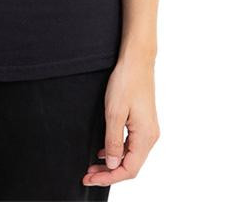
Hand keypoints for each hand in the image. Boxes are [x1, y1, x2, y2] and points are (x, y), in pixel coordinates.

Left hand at [82, 56, 159, 186]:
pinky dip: (117, 151)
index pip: (129, 169)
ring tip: (93, 166)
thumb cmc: (126, 81)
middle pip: (130, 165)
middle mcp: (150, 136)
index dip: (109, 177)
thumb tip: (113, 164)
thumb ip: (113, 141)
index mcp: (145, 137)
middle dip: (108, 173)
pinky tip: (104, 151)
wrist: (137, 60)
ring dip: (112, 163)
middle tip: (88, 175)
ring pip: (130, 156)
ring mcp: (148, 129)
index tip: (91, 178)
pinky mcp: (143, 122)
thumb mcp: (114, 113)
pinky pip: (131, 144)